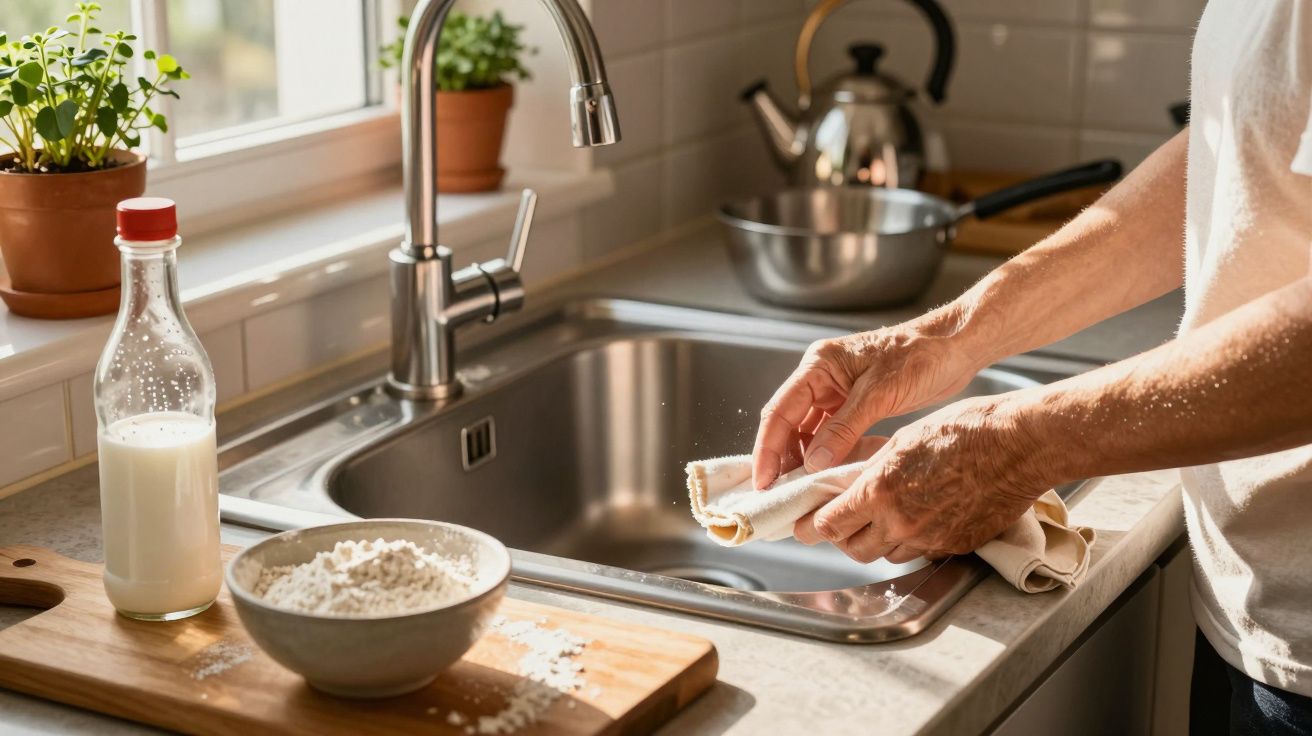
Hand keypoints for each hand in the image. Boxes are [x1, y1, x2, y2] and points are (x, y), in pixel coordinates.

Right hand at [752, 309, 985, 489]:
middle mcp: (821, 377)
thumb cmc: (921, 357)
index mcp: (819, 365)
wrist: (956, 347)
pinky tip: (826, 476)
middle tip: (778, 493)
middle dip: (781, 458)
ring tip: (800, 490)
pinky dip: (826, 455)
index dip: (768, 448)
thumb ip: (844, 428)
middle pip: (787, 422)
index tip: (763, 481)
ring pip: (807, 431)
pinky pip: (830, 434)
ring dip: (802, 459)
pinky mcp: (854, 405)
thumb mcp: (880, 394)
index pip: (780, 410)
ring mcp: (836, 392)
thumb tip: (812, 463)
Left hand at [793, 395, 1051, 562]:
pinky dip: (910, 541)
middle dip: (841, 537)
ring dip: (876, 541)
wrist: (1019, 444)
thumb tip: (846, 477)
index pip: (829, 524)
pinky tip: (916, 518)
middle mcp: (901, 522)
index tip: (805, 523)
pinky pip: (920, 553)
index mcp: (881, 491)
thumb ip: (870, 466)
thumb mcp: (903, 439)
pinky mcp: (956, 546)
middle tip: (839, 521)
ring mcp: (931, 539)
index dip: (813, 525)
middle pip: (853, 548)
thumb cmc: (965, 430)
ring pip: (886, 555)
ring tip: (879, 517)